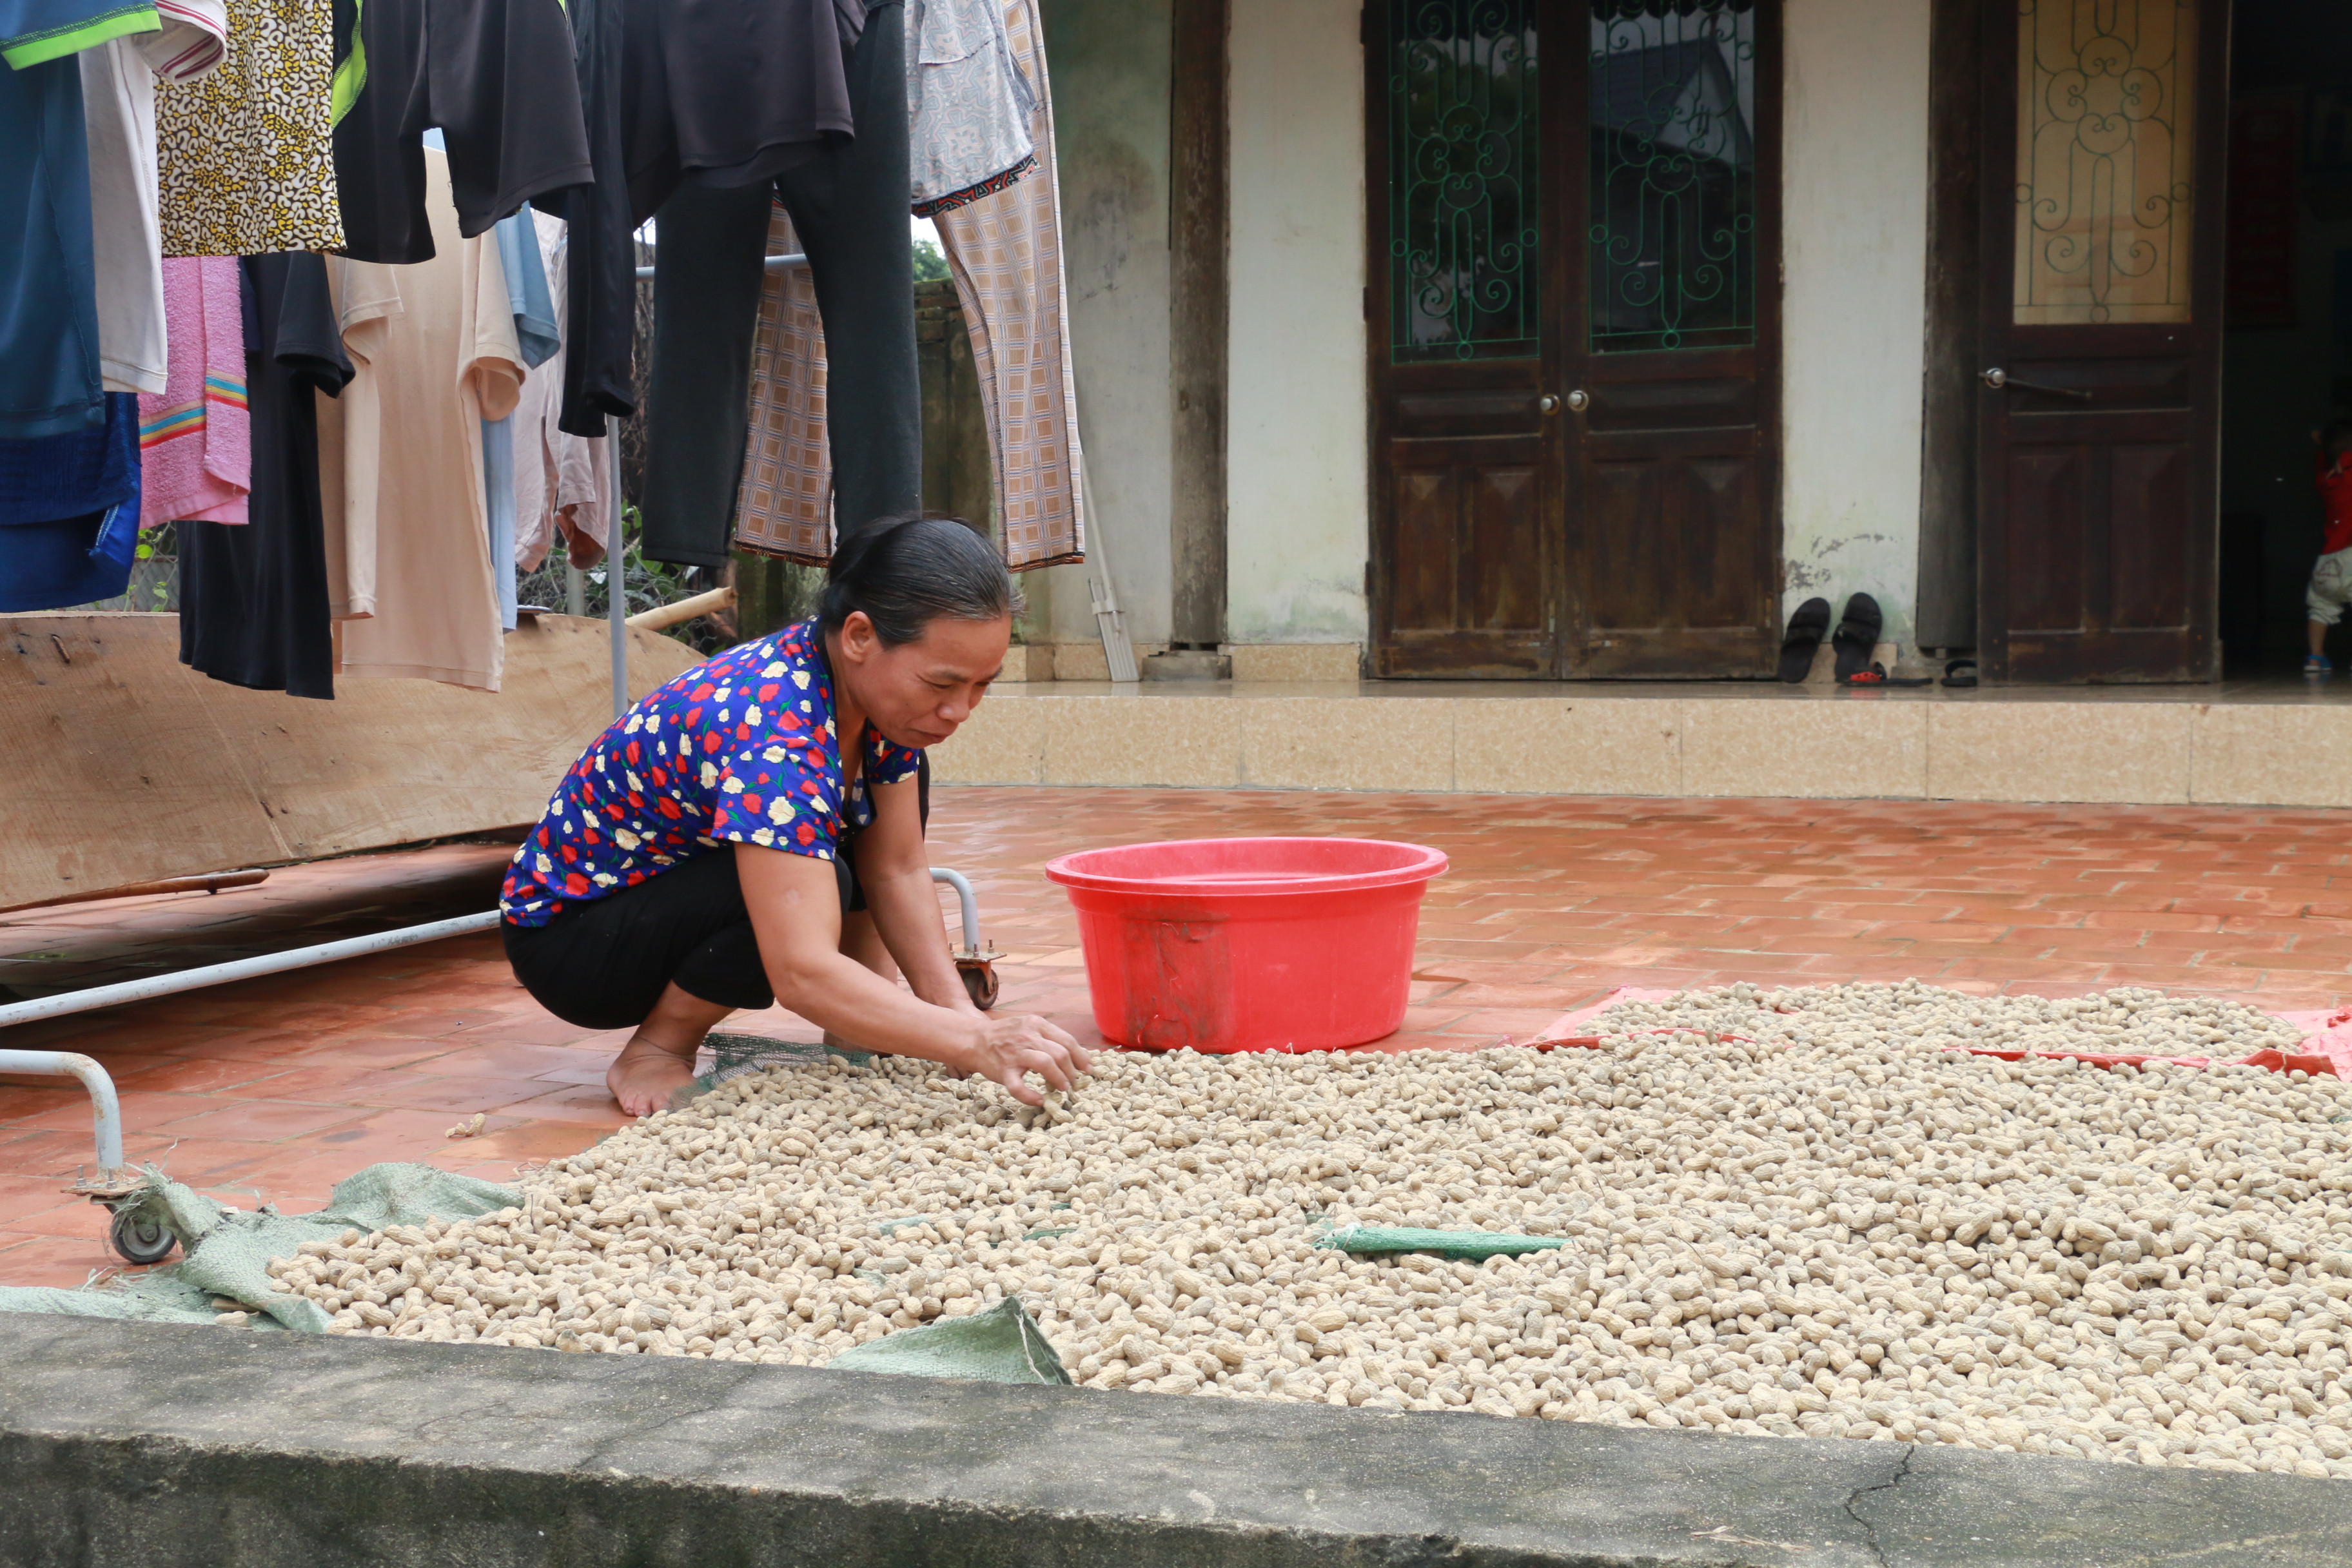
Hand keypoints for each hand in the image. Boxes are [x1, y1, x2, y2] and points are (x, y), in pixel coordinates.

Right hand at [957, 1013, 1091, 1105]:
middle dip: (1072, 1071)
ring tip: (1063, 1088)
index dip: (1082, 1056)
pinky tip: (1039, 1100)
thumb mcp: (1027, 1025)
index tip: (1088, 1069)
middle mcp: (1027, 1036)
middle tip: (1074, 1082)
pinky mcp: (1003, 1070)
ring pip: (1046, 1064)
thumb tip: (1074, 1053)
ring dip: (1059, 1079)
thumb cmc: (1004, 1035)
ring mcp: (1015, 1053)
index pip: (1067, 1040)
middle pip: (1060, 1053)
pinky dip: (1031, 1096)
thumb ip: (1048, 1036)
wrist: (973, 1039)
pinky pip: (1019, 1087)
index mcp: (1036, 1024)